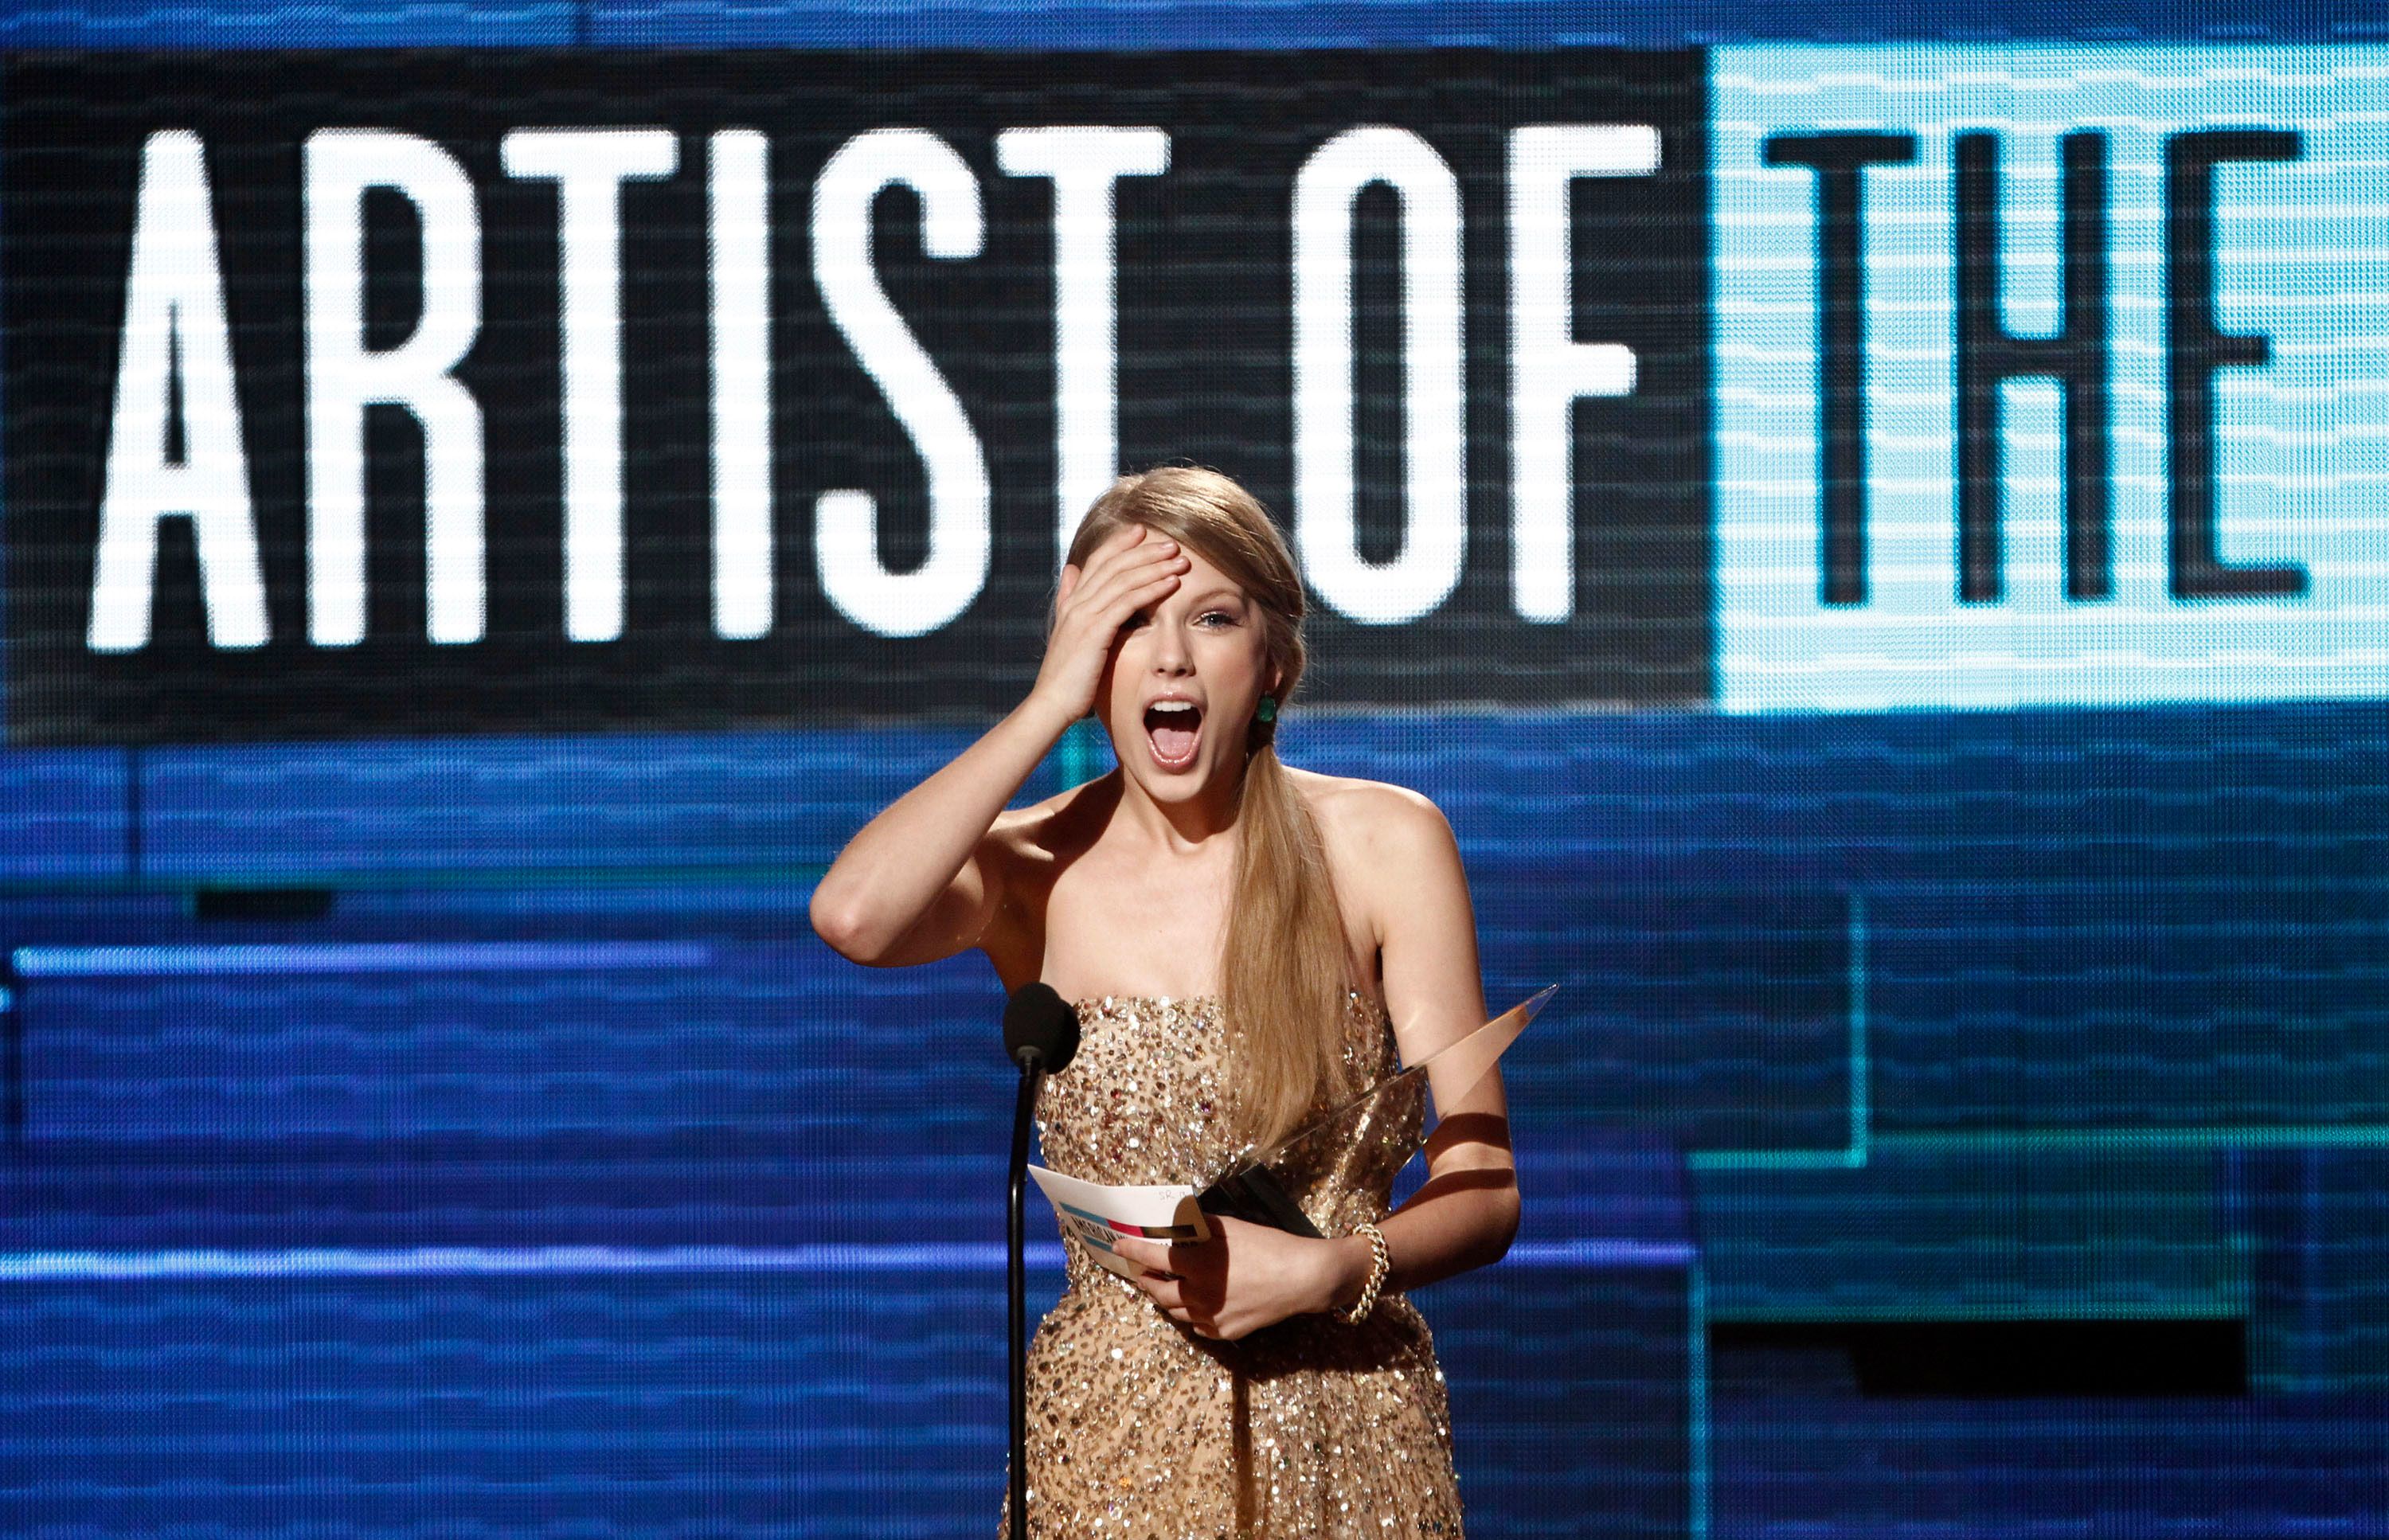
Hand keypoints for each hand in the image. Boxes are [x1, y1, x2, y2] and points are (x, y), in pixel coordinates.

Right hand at [1028, 525, 1189, 724]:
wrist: (1051, 704)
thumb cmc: (1065, 678)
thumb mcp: (1067, 633)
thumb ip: (1069, 601)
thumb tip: (1070, 571)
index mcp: (1072, 602)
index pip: (1096, 562)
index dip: (1119, 544)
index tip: (1141, 531)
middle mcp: (1077, 603)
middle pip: (1113, 564)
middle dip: (1144, 550)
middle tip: (1172, 542)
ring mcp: (1084, 615)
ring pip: (1124, 579)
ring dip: (1154, 566)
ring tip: (1180, 559)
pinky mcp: (1095, 631)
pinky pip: (1128, 602)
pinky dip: (1152, 589)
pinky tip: (1172, 583)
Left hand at [1109, 1215, 1362, 1340]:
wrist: (1301, 1278)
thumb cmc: (1268, 1245)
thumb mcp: (1230, 1227)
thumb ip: (1200, 1227)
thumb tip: (1180, 1223)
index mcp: (1195, 1263)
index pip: (1151, 1256)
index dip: (1131, 1250)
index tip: (1118, 1245)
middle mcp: (1196, 1293)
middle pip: (1157, 1290)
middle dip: (1145, 1280)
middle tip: (1142, 1271)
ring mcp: (1209, 1316)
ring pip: (1175, 1311)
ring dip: (1165, 1298)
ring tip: (1164, 1288)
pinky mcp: (1224, 1331)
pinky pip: (1198, 1325)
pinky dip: (1192, 1314)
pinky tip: (1197, 1306)